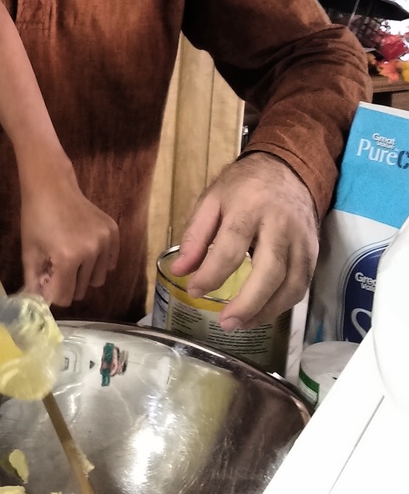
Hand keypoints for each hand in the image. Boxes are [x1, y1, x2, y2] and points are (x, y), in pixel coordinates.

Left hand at [19, 158, 119, 306]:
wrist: (52, 186)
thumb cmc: (36, 218)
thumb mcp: (29, 252)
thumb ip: (34, 282)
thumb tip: (40, 305)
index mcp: (67, 258)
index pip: (65, 297)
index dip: (54, 293)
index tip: (48, 280)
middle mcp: (91, 252)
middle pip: (81, 290)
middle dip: (68, 284)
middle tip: (57, 266)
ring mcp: (105, 241)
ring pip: (97, 279)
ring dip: (84, 275)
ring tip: (72, 256)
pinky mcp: (113, 232)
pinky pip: (109, 263)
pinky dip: (98, 262)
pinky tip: (85, 248)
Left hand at [168, 152, 318, 329]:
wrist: (287, 170)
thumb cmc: (244, 186)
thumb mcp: (212, 199)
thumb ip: (195, 235)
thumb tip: (179, 271)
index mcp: (250, 206)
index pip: (231, 245)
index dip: (212, 273)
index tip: (194, 290)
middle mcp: (281, 224)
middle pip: (270, 270)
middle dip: (248, 302)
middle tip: (225, 322)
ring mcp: (301, 239)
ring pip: (291, 283)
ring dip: (266, 310)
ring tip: (240, 324)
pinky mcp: (313, 251)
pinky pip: (301, 285)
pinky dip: (282, 305)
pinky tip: (260, 313)